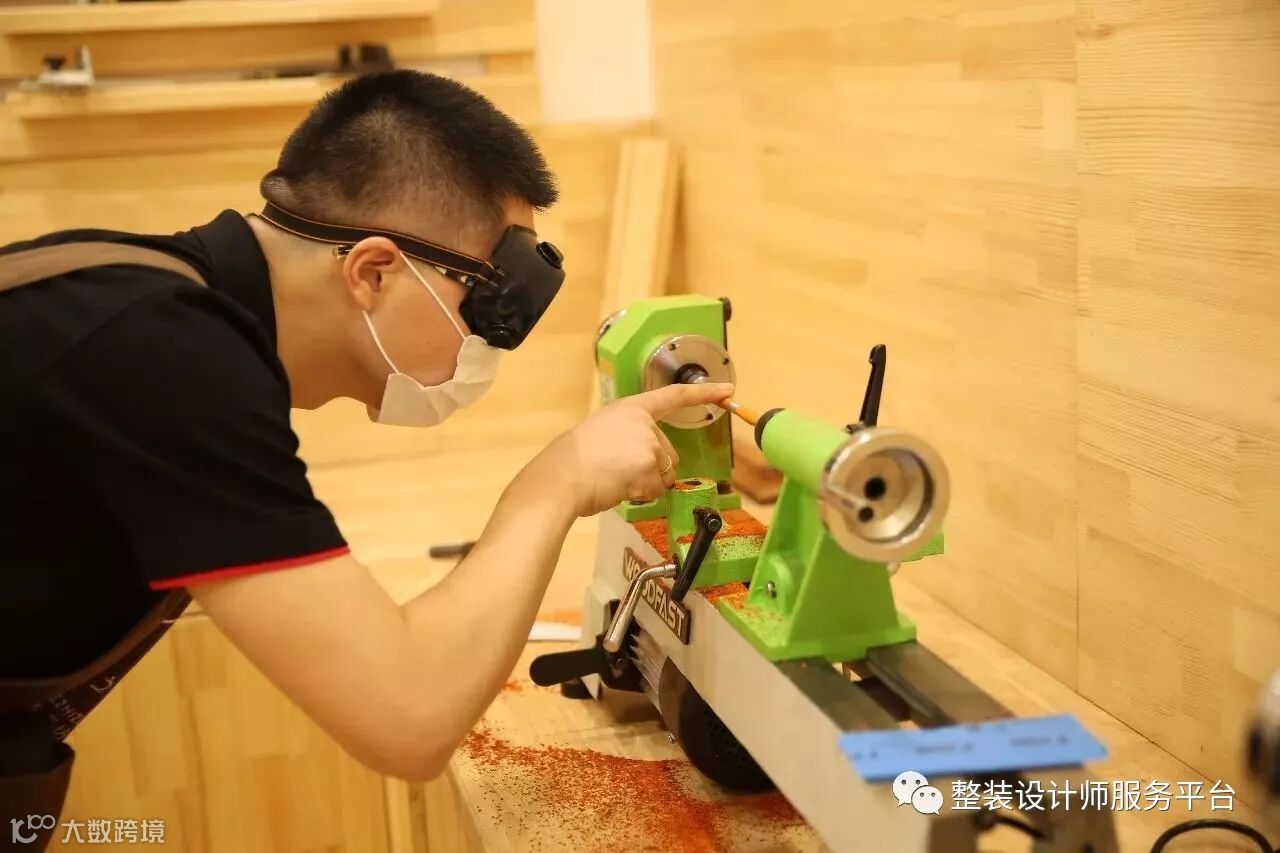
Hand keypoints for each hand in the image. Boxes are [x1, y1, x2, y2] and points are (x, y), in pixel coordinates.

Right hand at [533, 382, 734, 517]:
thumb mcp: (602, 434)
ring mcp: (648, 442)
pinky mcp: (650, 464)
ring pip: (663, 474)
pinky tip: (618, 487)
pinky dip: (640, 494)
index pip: (674, 396)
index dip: (704, 393)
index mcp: (630, 409)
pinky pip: (657, 489)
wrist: (561, 477)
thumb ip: (628, 437)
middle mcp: (643, 422)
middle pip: (668, 453)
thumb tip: (648, 460)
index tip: (727, 390)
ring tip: (614, 478)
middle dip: (650, 469)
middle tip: (617, 471)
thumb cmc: (573, 462)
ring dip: (644, 483)